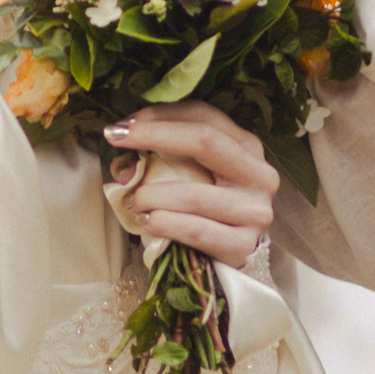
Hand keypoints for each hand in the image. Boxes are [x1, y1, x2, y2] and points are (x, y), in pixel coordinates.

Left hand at [103, 104, 277, 270]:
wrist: (222, 258)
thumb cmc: (199, 208)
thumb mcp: (184, 171)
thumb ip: (156, 157)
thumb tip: (126, 163)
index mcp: (247, 147)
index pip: (204, 117)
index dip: (160, 116)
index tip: (121, 124)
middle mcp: (259, 174)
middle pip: (205, 141)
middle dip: (154, 135)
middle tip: (115, 136)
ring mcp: (255, 211)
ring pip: (194, 193)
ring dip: (151, 193)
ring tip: (132, 200)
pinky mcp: (243, 245)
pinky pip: (196, 231)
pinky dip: (165, 224)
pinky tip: (147, 222)